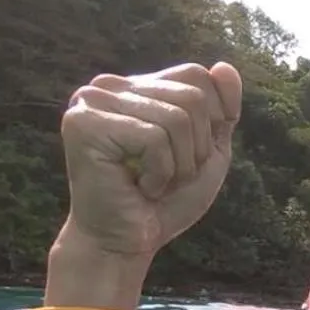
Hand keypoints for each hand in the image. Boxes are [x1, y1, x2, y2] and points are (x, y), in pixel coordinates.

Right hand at [59, 62, 243, 256]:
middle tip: (169, 175)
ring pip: (177, 118)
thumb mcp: (207, 151)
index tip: (190, 155)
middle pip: (192, 96)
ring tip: (153, 182)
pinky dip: (160, 172)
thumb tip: (225, 66)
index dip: (213, 119)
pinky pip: (154, 138)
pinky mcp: (83, 124)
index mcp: (135, 86)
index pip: (197, 75)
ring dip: (179, 164)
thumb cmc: (165, 200)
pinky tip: (138, 187)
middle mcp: (108, 86)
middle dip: (197, 148)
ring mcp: (91, 101)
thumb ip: (220, 110)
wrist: (127, 242)